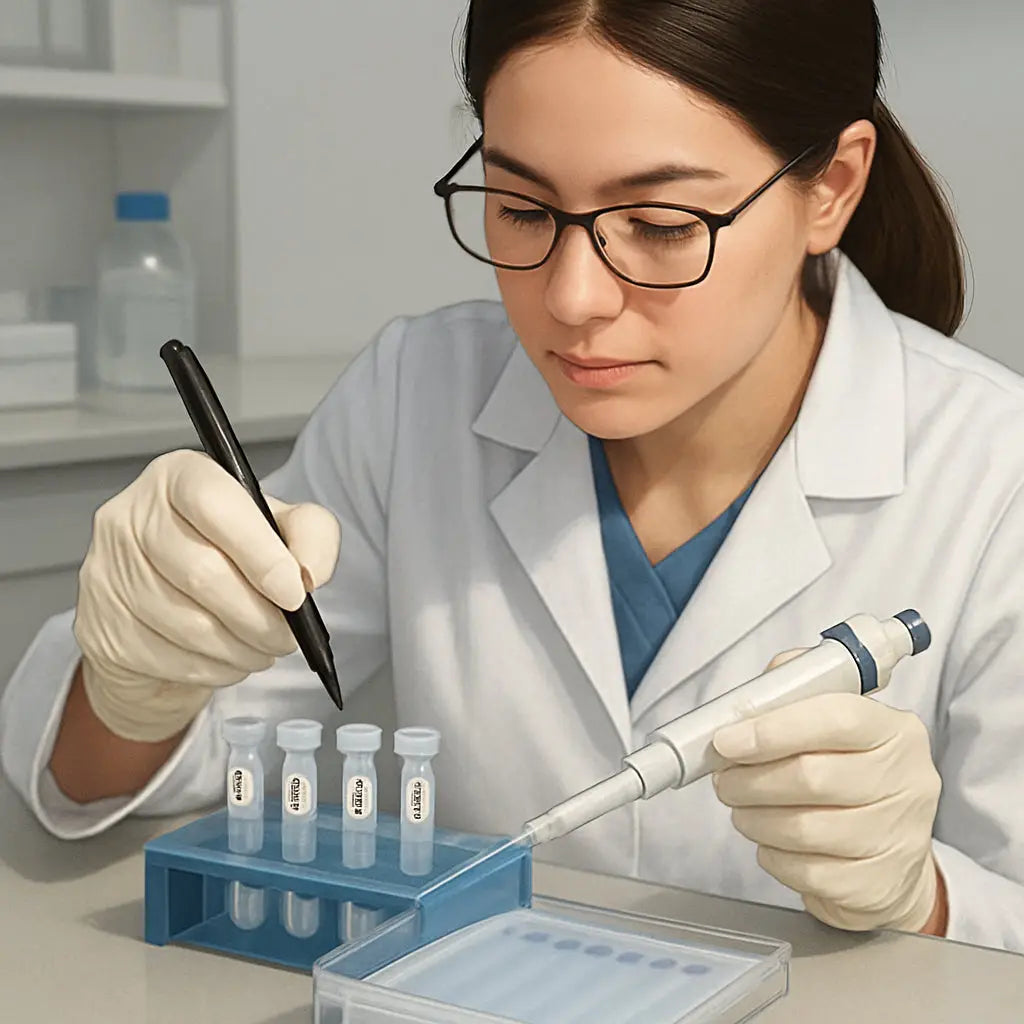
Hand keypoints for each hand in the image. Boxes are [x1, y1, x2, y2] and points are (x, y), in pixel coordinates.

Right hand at [73, 449, 340, 742]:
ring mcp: (107, 571)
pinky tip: (229, 658)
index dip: (260, 552)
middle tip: (290, 635)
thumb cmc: (227, 555)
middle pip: (202, 572)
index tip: (294, 592)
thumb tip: (309, 576)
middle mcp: (131, 516)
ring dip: (242, 647)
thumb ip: (310, 535)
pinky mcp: (100, 624)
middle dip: (260, 616)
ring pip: (188, 624)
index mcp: (180, 476)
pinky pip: (169, 659)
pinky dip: (214, 668)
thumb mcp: (280, 527)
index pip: (213, 502)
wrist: (165, 603)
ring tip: (264, 648)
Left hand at [711, 650, 943, 932]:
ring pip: (802, 829)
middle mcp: (907, 782)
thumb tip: (752, 694)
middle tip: (724, 779)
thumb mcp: (832, 725)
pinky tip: (771, 842)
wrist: (892, 859)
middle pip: (811, 777)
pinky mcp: (877, 885)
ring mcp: (898, 838)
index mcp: (896, 731)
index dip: (773, 729)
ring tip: (742, 809)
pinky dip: (772, 856)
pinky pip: (805, 871)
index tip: (728, 740)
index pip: (836, 718)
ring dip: (753, 818)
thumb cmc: (850, 778)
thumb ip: (794, 695)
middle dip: (750, 779)